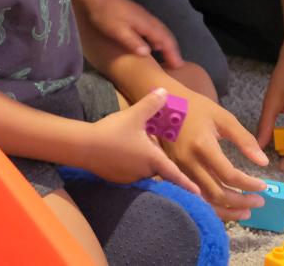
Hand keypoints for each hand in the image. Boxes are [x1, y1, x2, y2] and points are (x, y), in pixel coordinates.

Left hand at [83, 0, 183, 67]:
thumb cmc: (105, 14)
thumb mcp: (117, 30)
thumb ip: (133, 41)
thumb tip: (148, 53)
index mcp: (146, 23)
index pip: (165, 39)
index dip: (173, 52)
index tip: (179, 65)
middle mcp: (148, 19)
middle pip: (166, 34)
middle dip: (173, 49)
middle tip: (177, 65)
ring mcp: (142, 16)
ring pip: (160, 31)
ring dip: (166, 44)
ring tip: (168, 58)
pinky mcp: (136, 16)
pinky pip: (153, 30)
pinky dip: (158, 39)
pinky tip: (152, 46)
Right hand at [84, 89, 200, 193]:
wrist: (85, 146)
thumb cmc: (113, 131)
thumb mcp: (134, 115)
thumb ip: (151, 104)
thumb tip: (165, 91)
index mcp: (153, 159)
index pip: (174, 174)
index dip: (187, 183)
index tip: (198, 193)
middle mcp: (144, 172)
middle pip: (157, 168)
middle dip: (157, 159)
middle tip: (151, 144)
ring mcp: (129, 177)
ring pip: (143, 170)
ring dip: (143, 161)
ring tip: (131, 145)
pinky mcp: (117, 178)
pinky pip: (129, 172)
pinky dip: (129, 164)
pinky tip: (120, 151)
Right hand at [163, 90, 270, 220]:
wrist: (164, 104)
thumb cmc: (196, 108)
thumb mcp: (223, 118)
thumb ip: (244, 139)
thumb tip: (263, 162)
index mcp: (202, 146)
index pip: (229, 175)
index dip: (249, 184)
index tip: (263, 185)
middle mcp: (188, 162)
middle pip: (216, 193)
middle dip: (241, 201)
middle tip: (259, 202)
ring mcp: (178, 170)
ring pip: (204, 200)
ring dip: (226, 210)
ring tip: (245, 212)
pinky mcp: (172, 174)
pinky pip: (193, 197)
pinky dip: (210, 207)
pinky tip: (224, 207)